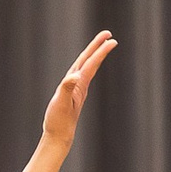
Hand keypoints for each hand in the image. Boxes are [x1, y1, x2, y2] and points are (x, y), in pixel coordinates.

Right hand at [41, 31, 118, 147]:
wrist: (59, 137)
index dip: (100, 50)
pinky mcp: (73, 95)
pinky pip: (80, 75)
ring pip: (87, 68)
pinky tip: (83, 67)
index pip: (92, 63)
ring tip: (99, 45)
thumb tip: (74, 76)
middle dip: (99, 47)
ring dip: (94, 55)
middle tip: (108, 35)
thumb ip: (67, 87)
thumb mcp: (60, 103)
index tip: (111, 39)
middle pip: (91, 62)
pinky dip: (84, 66)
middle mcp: (81, 85)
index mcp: (79, 85)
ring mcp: (78, 90)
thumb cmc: (59, 121)